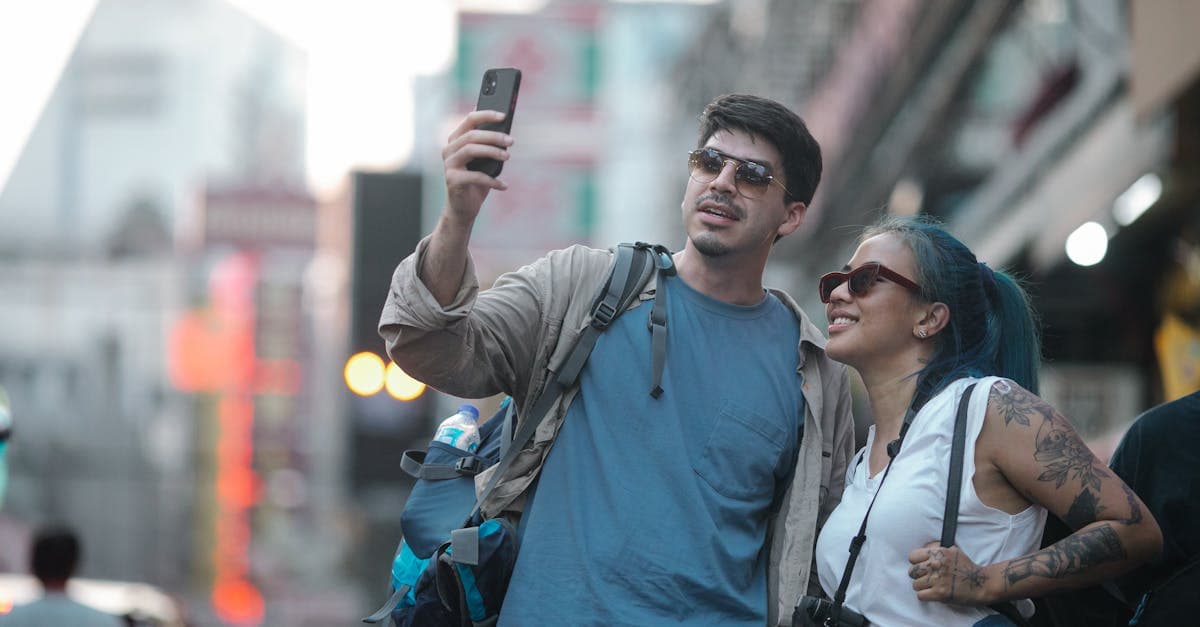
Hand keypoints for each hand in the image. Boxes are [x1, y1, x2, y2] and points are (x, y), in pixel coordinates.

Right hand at [441, 110, 512, 225]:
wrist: (463, 208)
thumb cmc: (476, 182)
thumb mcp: (484, 161)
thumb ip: (489, 145)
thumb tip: (504, 131)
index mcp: (456, 140)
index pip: (469, 120)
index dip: (486, 115)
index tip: (504, 115)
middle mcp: (449, 150)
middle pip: (471, 135)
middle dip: (494, 136)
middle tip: (511, 141)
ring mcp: (449, 164)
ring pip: (471, 149)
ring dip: (493, 152)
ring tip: (507, 156)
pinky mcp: (452, 180)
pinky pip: (475, 176)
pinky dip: (492, 180)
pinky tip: (503, 185)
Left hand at [908, 541, 992, 605]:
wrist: (982, 584)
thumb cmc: (968, 568)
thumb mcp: (953, 551)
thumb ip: (938, 549)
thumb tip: (924, 548)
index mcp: (939, 553)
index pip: (913, 557)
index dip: (916, 563)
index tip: (922, 567)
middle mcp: (937, 564)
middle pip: (912, 571)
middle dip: (918, 576)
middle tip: (927, 579)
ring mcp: (938, 579)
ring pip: (915, 585)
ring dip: (922, 587)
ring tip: (931, 587)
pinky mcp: (940, 593)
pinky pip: (920, 595)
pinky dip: (925, 596)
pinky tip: (932, 594)